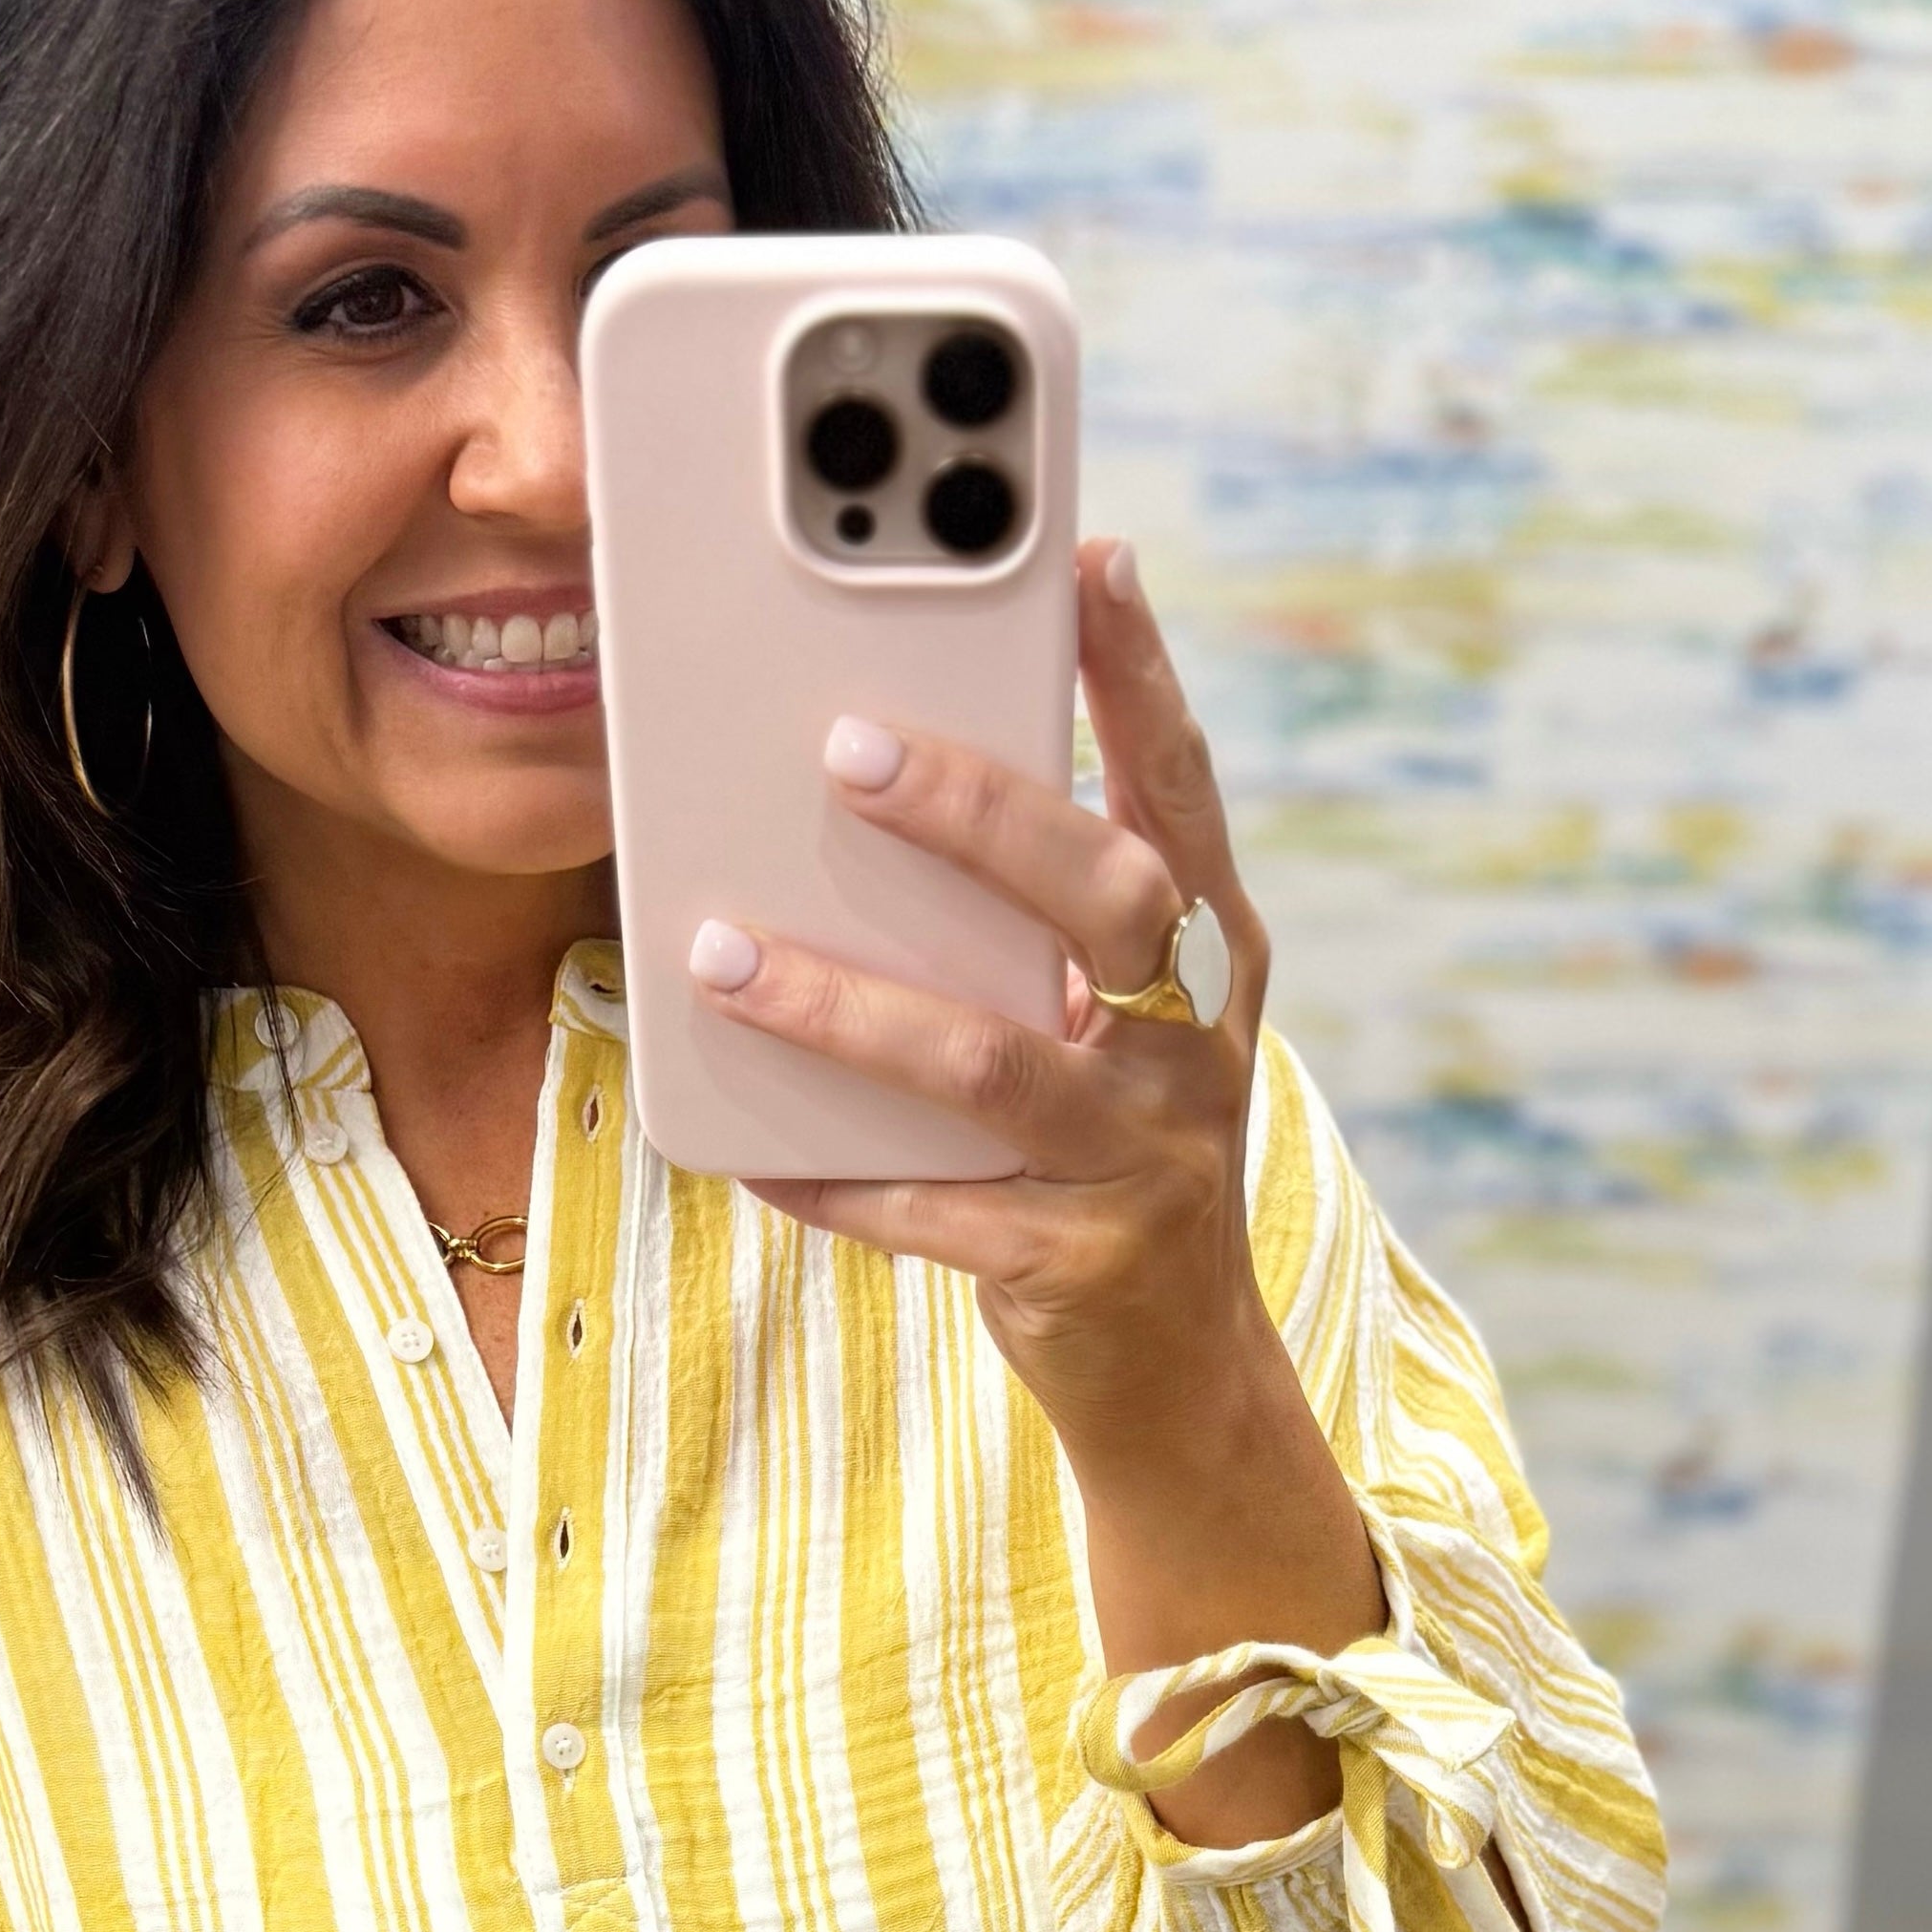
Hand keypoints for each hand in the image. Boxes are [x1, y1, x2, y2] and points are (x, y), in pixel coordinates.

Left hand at [700, 535, 1291, 1467]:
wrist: (1179, 1372)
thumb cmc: (1111, 1154)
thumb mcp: (1108, 1025)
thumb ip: (1039, 924)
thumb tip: (879, 786)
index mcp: (1211, 959)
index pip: (1181, 790)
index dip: (1142, 676)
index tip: (1089, 559)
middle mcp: (1192, 1046)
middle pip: (1104, 898)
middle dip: (978, 814)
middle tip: (845, 748)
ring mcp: (1142, 1159)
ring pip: (988, 1060)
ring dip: (845, 1004)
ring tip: (721, 952)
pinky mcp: (1073, 1263)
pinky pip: (927, 1209)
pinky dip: (831, 1175)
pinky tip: (746, 1145)